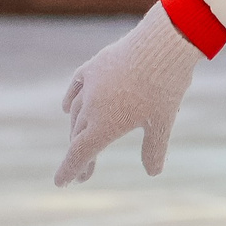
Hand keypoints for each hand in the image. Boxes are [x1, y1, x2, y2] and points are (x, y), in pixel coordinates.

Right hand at [55, 4, 200, 184]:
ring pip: (77, 112)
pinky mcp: (96, 65)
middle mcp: (91, 107)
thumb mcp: (162, 122)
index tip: (61, 183)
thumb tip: (153, 173)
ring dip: (77, 129)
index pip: (79, 154)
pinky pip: (76, 86)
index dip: (69, 170)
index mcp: (104, 126)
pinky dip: (70, 99)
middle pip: (79, 135)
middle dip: (81, 155)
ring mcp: (91, 84)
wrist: (163, 43)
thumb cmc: (165, 86)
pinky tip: (66, 107)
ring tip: (81, 140)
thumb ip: (154, 149)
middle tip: (86, 173)